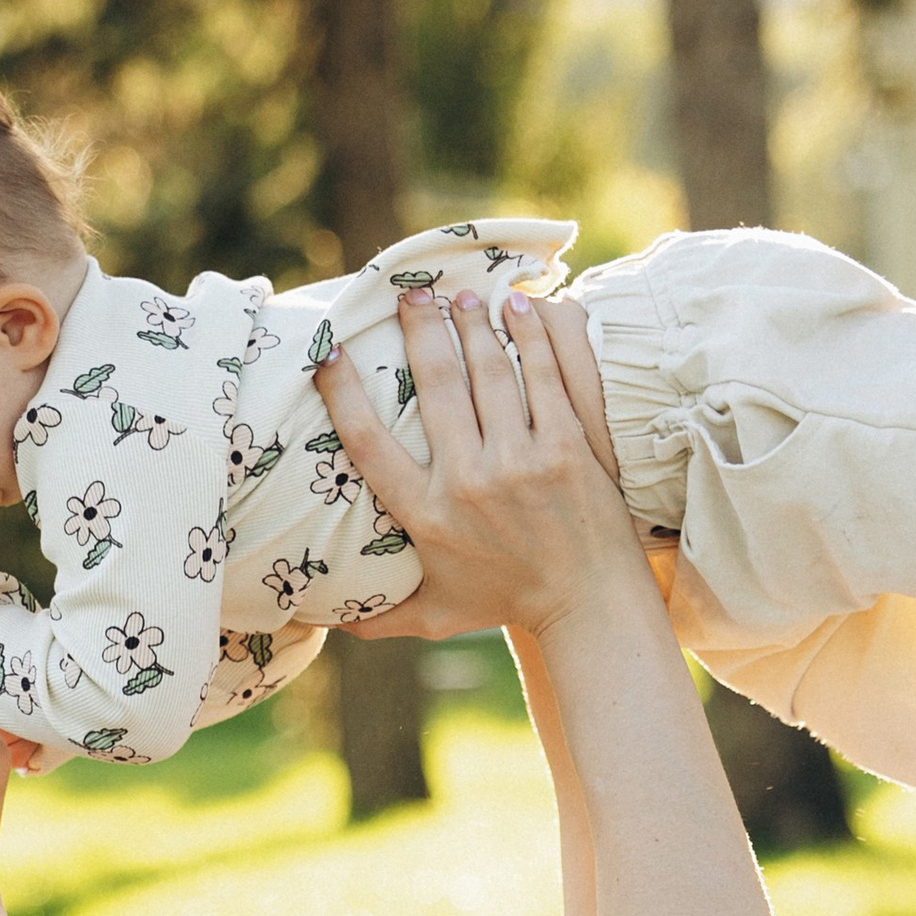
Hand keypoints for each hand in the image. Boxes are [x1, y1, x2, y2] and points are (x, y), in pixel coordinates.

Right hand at [315, 291, 637, 646]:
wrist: (589, 607)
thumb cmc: (508, 603)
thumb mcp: (437, 614)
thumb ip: (382, 617)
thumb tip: (326, 623)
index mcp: (428, 515)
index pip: (369, 443)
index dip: (343, 394)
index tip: (330, 354)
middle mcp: (470, 483)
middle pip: (435, 386)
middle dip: (419, 330)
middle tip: (409, 293)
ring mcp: (523, 462)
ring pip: (490, 372)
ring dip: (472, 324)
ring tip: (460, 293)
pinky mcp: (570, 448)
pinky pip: (546, 378)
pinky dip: (531, 337)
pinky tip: (518, 307)